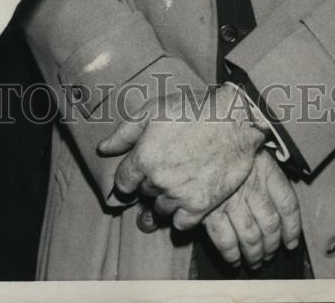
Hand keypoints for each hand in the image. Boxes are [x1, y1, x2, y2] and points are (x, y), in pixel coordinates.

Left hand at [98, 85, 263, 218]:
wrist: (232, 121)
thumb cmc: (191, 110)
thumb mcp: (152, 111)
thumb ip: (124, 133)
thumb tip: (103, 149)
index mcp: (143, 158)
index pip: (123, 182)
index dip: (127, 178)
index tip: (135, 173)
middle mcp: (158, 181)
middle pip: (143, 194)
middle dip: (148, 184)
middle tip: (162, 171)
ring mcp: (180, 196)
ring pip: (161, 210)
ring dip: (164, 200)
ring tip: (175, 183)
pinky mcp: (201, 206)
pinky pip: (182, 224)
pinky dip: (180, 216)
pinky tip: (185, 200)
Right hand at [202, 151, 300, 268]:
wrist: (193, 137)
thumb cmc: (221, 142)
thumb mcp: (247, 147)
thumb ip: (262, 171)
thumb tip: (275, 197)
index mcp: (265, 170)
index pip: (288, 204)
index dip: (292, 228)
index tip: (291, 243)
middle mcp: (251, 187)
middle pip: (270, 225)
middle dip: (271, 246)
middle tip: (269, 256)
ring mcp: (231, 200)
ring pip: (250, 236)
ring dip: (254, 254)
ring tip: (255, 262)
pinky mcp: (209, 210)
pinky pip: (225, 240)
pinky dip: (231, 254)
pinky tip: (234, 260)